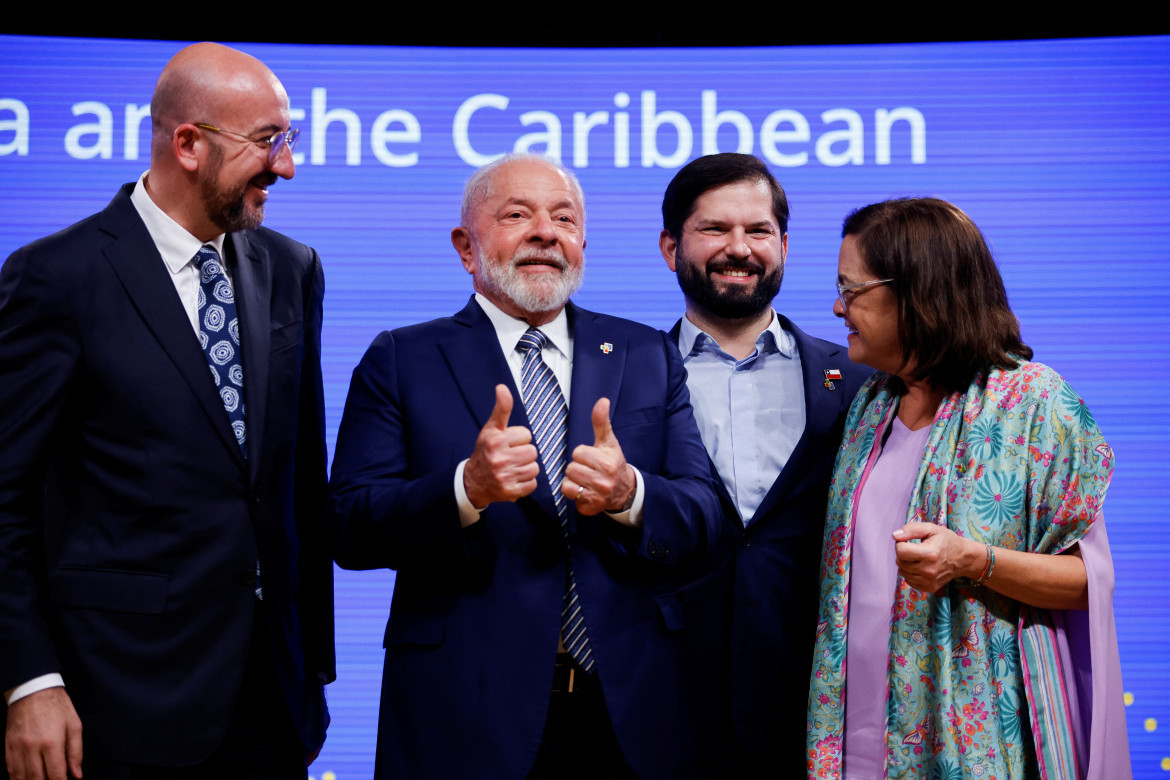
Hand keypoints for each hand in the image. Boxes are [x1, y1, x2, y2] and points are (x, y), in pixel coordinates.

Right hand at [5, 687, 82, 779]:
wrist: (32, 689)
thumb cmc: (57, 706)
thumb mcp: (74, 725)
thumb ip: (76, 752)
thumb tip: (77, 775)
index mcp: (52, 742)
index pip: (56, 774)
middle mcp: (32, 748)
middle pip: (38, 779)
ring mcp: (18, 748)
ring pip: (22, 777)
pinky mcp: (8, 746)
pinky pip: (11, 770)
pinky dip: (17, 778)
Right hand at [463, 385, 539, 510]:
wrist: (473, 481)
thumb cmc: (486, 451)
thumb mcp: (492, 428)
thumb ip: (501, 408)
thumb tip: (502, 387)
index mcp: (495, 441)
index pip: (527, 436)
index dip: (519, 439)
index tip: (508, 444)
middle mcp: (498, 459)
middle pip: (532, 452)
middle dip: (525, 454)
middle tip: (512, 457)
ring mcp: (504, 476)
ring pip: (534, 468)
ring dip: (526, 469)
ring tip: (513, 468)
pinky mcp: (509, 491)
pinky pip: (532, 484)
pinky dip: (526, 483)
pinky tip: (515, 479)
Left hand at [563, 398, 635, 516]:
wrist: (624, 490)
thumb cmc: (613, 462)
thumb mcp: (608, 442)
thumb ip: (602, 422)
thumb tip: (602, 400)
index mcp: (607, 463)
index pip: (578, 453)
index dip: (582, 454)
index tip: (592, 458)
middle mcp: (603, 482)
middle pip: (571, 469)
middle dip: (577, 468)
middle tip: (588, 470)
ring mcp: (597, 497)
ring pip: (568, 484)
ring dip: (573, 481)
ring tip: (585, 480)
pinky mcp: (590, 509)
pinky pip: (570, 499)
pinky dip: (575, 495)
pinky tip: (585, 492)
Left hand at [893, 522, 981, 592]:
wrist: (963, 558)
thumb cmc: (946, 541)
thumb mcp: (931, 528)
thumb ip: (911, 529)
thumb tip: (895, 536)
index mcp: (930, 554)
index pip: (900, 551)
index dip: (901, 543)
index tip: (909, 541)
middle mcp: (929, 571)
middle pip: (900, 562)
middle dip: (903, 553)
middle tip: (915, 549)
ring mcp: (929, 581)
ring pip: (902, 572)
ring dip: (906, 563)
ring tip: (918, 557)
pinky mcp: (929, 588)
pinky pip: (908, 581)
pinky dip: (910, 573)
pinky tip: (920, 566)